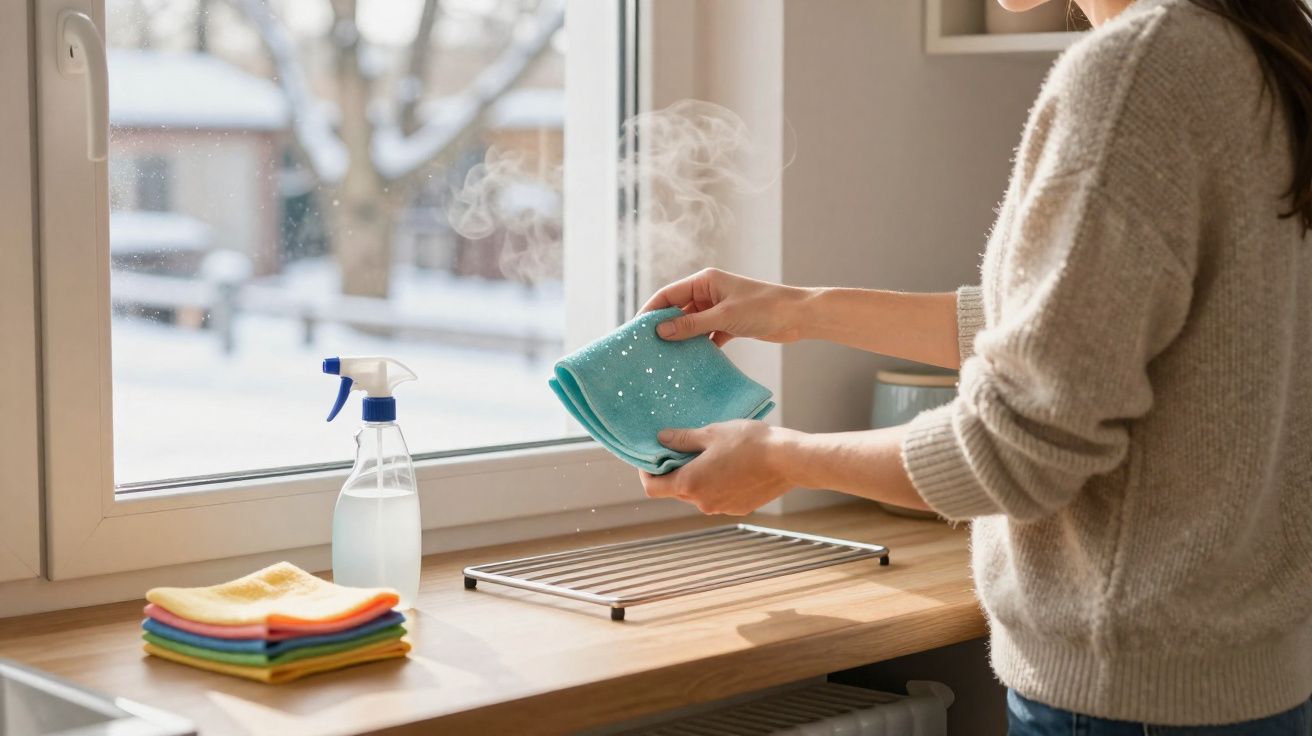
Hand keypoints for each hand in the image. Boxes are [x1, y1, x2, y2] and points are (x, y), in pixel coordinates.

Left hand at [638, 421, 799, 514]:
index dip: (647, 473)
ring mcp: (722, 508)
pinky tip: (733, 465)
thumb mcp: (711, 433)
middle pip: (676, 490)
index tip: (650, 458)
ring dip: (698, 477)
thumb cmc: (749, 443)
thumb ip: (683, 439)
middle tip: (683, 448)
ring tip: (713, 454)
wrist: (788, 460)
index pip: (653, 488)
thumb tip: (661, 439)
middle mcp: (703, 502)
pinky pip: (719, 496)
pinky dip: (718, 483)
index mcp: (691, 483)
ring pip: (699, 494)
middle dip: (675, 471)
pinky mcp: (739, 508)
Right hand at [640, 268, 812, 345]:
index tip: (635, 330)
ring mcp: (718, 309)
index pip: (668, 294)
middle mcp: (709, 292)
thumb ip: (692, 325)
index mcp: (705, 280)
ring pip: (692, 325)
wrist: (798, 316)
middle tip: (647, 348)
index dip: (650, 311)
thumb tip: (660, 331)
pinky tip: (689, 362)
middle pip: (678, 310)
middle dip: (664, 328)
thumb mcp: (723, 317)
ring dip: (681, 340)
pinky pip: (706, 336)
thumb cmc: (763, 308)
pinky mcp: (728, 325)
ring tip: (664, 358)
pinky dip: (699, 347)